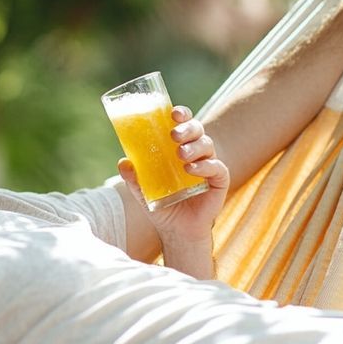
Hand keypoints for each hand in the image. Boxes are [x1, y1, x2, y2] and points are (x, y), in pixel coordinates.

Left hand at [117, 106, 229, 277]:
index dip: (182, 114)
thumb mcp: (142, 191)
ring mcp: (210, 165)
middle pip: (197, 129)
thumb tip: (123, 162)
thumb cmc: (161, 204)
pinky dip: (205, 166)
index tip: (173, 113)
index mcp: (180, 147)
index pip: (184, 124)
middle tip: (173, 134)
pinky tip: (191, 170)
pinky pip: (216, 167)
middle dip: (187, 128)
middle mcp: (197, 152)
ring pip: (207, 145)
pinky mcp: (220, 181)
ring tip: (180, 155)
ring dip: (194, 146)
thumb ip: (133, 177)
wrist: (177, 230)